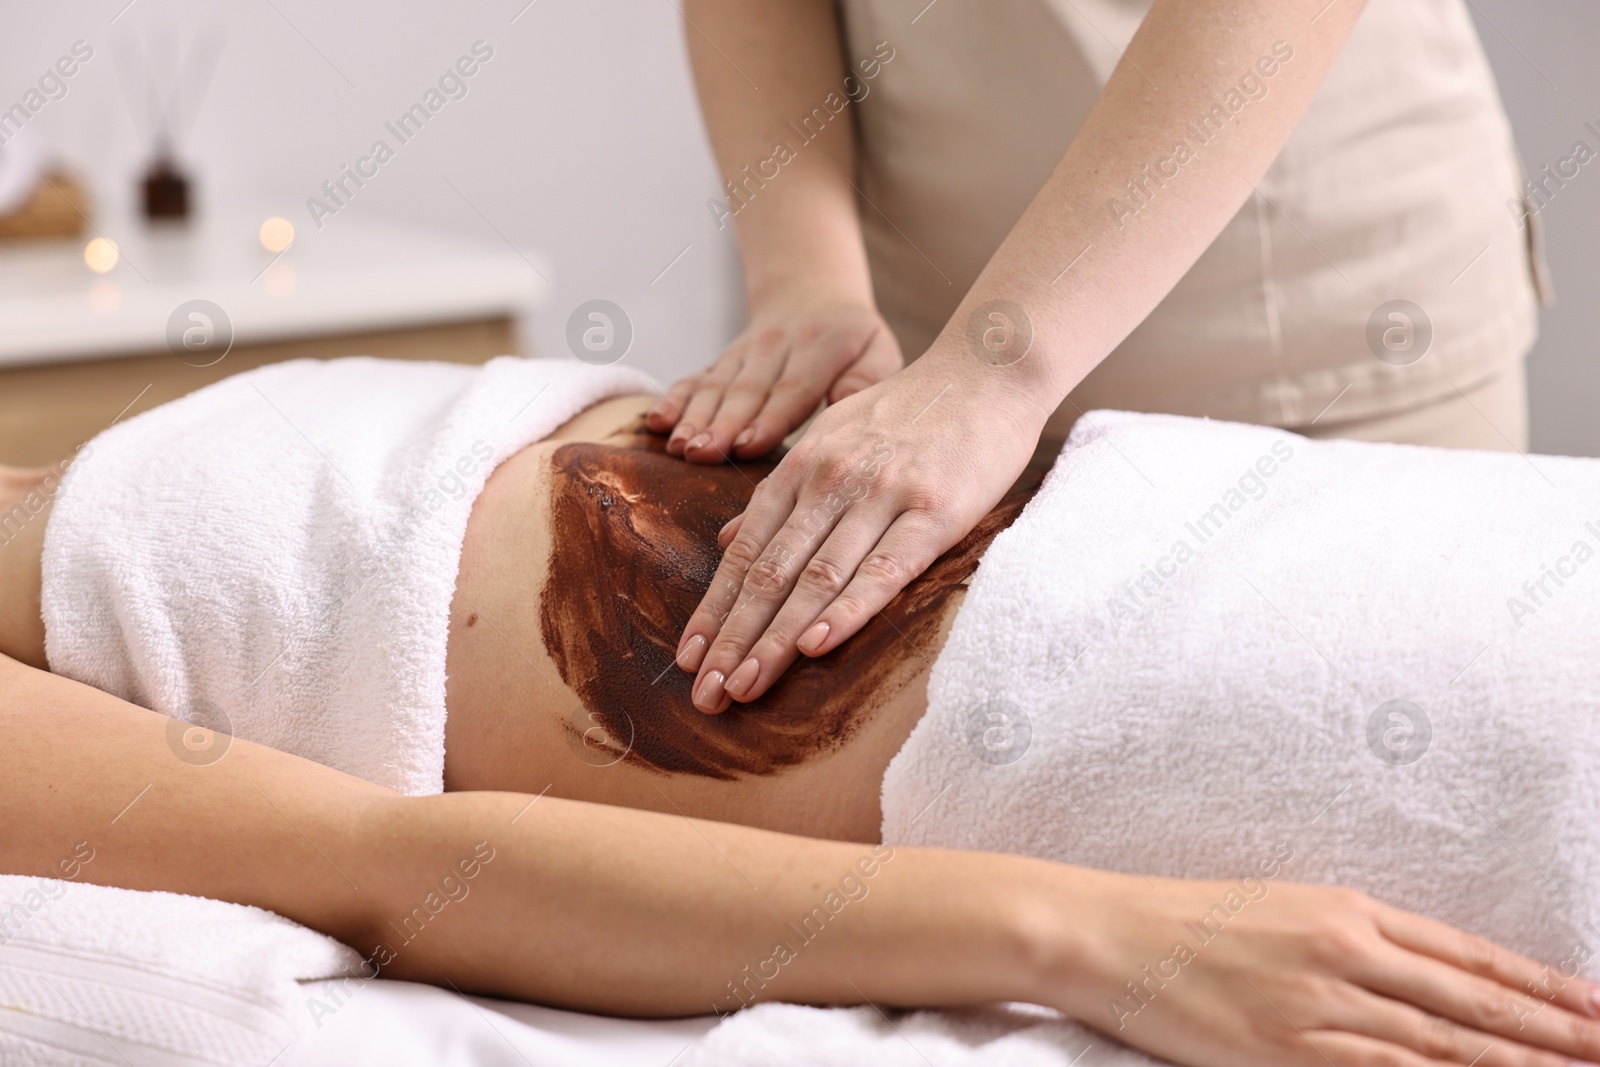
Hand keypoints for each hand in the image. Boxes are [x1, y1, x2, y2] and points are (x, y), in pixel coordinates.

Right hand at [645, 296, 901, 462]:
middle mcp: (776, 347)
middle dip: (722, 425)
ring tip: (680, 447)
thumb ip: (866, 380)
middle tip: (703, 453)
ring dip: (694, 419)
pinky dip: (673, 400)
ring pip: (716, 388)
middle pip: (746, 392)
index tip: (750, 446)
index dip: (770, 418)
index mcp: (820, 347)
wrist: (812, 295)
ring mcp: (743, 354)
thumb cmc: (854, 341)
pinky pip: (695, 379)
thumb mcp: (878, 351)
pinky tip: (656, 423)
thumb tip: (846, 405)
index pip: (793, 388)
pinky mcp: (721, 362)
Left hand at [675, 346, 1048, 711]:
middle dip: (732, 638)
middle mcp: (830, 481)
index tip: (688, 659)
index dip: (714, 610)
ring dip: (776, 639)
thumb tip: (729, 541)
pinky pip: (884, 569)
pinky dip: (847, 610)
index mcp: (801, 468)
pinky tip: (816, 646)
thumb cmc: (909, 412)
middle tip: (705, 693)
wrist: (987, 369)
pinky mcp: (935, 510)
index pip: (745, 554)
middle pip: (769, 573)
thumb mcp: (831, 438)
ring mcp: (881, 495)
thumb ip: (782, 493)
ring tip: (744, 686)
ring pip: (817, 579)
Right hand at [1054, 873, 1599, 1065]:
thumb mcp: (1280, 905)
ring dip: (1518, 1066)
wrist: (1111, 933)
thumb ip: (1352, 935)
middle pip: (1473, 1003)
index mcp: (1347, 908)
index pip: (1468, 955)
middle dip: (1553, 1034)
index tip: (1596, 1004)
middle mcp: (1348, 953)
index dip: (1539, 985)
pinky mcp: (1291, 1053)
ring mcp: (1322, 1007)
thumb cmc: (1186, 917)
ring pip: (1445, 1046)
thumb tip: (1424, 972)